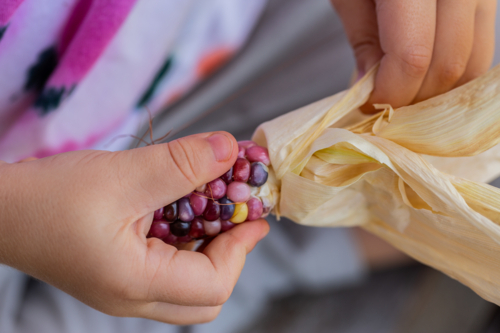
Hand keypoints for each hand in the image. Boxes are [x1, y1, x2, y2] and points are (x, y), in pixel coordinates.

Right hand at [0, 132, 268, 324]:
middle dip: (230, 255)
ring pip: (187, 285)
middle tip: (236, 216)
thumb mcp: (121, 175)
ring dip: (208, 247)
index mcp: (135, 284)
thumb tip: (229, 150)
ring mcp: (123, 290)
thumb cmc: (48, 197)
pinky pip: (165, 271)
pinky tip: (180, 210)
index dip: (243, 249)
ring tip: (213, 208)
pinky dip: (184, 244)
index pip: (214, 285)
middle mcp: (132, 297)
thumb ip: (180, 164)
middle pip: (205, 296)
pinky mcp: (117, 275)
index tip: (255, 216)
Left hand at [331, 0, 496, 110]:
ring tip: (404, 92)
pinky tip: (426, 74)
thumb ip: (365, 42)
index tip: (370, 106)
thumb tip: (375, 95)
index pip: (414, 54)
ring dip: (437, 91)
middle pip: (450, 62)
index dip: (391, 92)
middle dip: (414, 98)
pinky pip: (482, 45)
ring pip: (475, 60)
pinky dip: (455, 70)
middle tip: (385, 107)